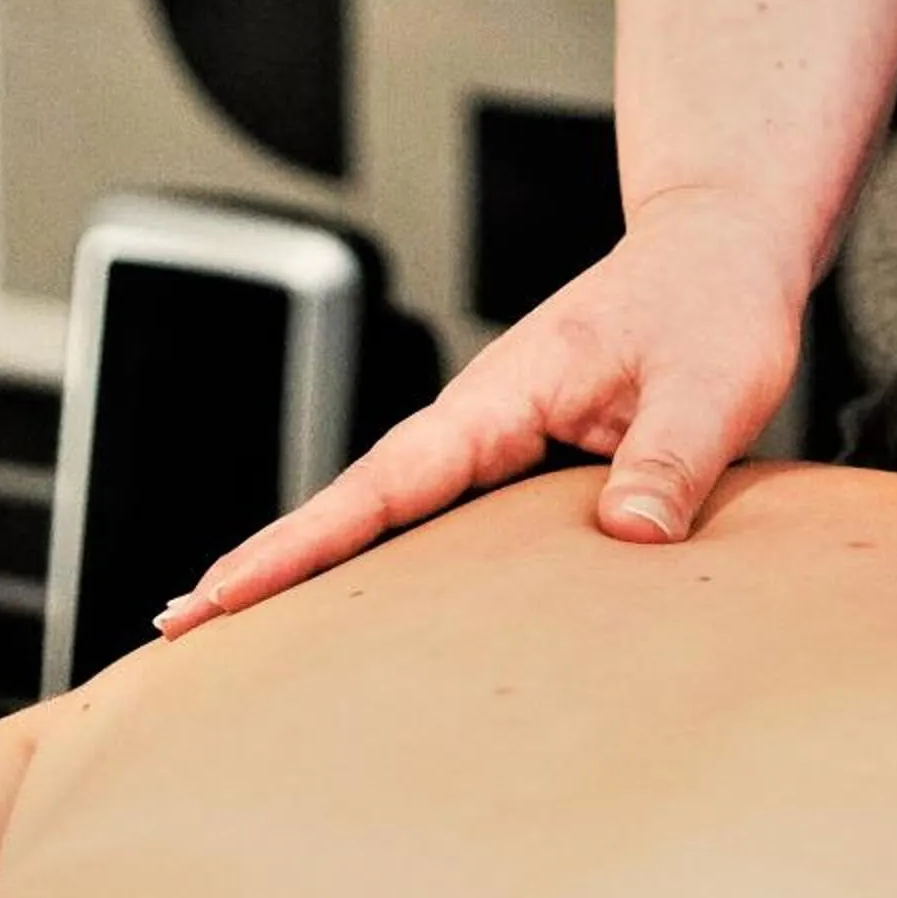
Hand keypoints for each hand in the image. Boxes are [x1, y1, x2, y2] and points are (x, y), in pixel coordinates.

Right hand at [159, 188, 806, 635]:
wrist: (720, 249)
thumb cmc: (712, 299)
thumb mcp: (712, 379)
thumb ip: (674, 456)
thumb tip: (630, 536)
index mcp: (501, 396)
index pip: (382, 483)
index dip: (301, 545)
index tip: (219, 593)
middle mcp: (482, 422)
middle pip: (358, 509)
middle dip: (269, 569)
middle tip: (176, 636)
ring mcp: (499, 445)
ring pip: (396, 523)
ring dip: (324, 576)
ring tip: (244, 648)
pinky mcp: (528, 465)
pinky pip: (450, 527)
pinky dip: (400, 569)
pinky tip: (377, 623)